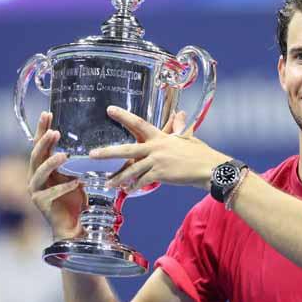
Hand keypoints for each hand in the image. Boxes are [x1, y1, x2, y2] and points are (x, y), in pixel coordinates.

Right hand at [28, 112, 85, 239]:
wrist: (73, 225)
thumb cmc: (74, 198)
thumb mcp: (76, 175)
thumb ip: (76, 161)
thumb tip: (94, 139)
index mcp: (42, 168)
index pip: (40, 144)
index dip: (42, 129)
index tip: (47, 113)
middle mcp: (35, 177)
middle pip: (35, 155)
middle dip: (43, 142)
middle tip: (53, 131)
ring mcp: (35, 191)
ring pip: (39, 173)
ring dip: (50, 163)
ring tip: (63, 155)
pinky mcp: (41, 204)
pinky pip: (51, 193)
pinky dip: (64, 187)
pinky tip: (77, 182)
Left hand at [89, 106, 229, 191]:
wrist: (209, 169)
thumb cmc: (200, 154)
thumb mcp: (188, 138)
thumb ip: (180, 128)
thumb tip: (181, 114)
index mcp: (160, 137)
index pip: (139, 123)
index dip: (123, 116)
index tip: (109, 110)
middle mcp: (156, 147)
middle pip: (126, 149)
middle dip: (108, 152)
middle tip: (92, 154)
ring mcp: (157, 161)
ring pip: (132, 169)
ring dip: (119, 177)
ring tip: (108, 183)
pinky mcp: (160, 174)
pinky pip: (142, 181)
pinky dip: (134, 186)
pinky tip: (128, 191)